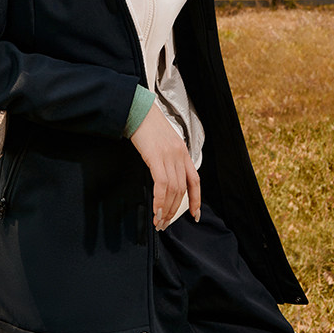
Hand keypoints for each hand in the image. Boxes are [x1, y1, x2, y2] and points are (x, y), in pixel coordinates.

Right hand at [130, 102, 200, 230]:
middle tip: (165, 223)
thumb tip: (164, 176)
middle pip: (182, 190)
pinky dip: (159, 201)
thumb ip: (167, 156)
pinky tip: (155, 211)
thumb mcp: (163, 141)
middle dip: (175, 210)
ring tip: (159, 221)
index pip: (195, 181)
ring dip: (166, 209)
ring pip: (173, 190)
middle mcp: (179, 155)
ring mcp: (169, 156)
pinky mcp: (156, 157)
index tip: (195, 215)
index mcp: (182, 151)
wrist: (137, 110)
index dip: (196, 200)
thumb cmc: (146, 125)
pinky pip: (161, 185)